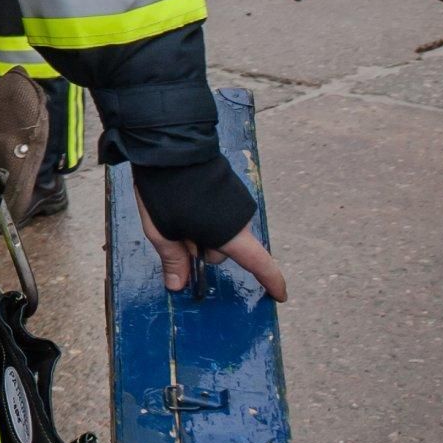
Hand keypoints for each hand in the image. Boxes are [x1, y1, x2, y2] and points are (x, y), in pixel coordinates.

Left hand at [136, 193, 288, 302]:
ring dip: (198, 230)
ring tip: (174, 212)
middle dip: (199, 248)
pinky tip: (182, 201)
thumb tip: (178, 286)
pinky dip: (201, 216)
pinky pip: (215, 214)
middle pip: (222, 250)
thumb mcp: (162, 231)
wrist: (170, 146)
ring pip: (216, 231)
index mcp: (231, 234)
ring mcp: (236, 201)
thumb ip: (173, 259)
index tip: (280, 296)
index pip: (259, 264)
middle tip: (173, 233)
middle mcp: (240, 218)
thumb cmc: (167, 192)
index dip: (271, 282)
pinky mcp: (228, 188)